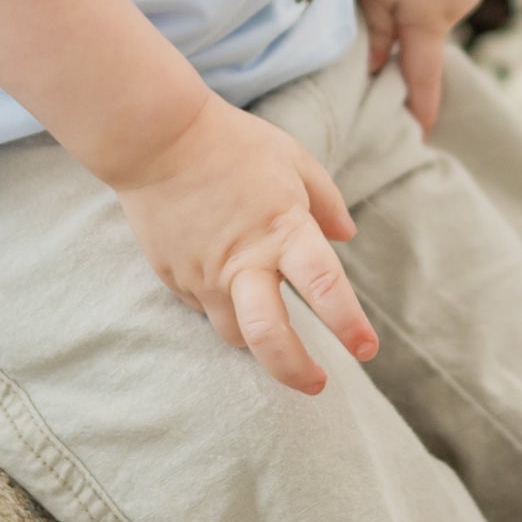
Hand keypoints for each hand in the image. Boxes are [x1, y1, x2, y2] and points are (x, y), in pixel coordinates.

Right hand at [111, 95, 378, 394]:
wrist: (153, 137)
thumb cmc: (229, 142)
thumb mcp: (291, 158)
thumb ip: (325, 200)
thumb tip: (347, 235)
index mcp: (281, 230)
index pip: (324, 286)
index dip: (349, 323)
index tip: (367, 349)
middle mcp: (243, 262)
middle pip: (269, 337)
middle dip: (296, 370)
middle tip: (316, 383)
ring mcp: (203, 274)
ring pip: (233, 333)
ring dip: (256, 338)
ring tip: (270, 329)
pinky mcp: (172, 276)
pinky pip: (202, 306)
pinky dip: (220, 303)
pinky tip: (223, 280)